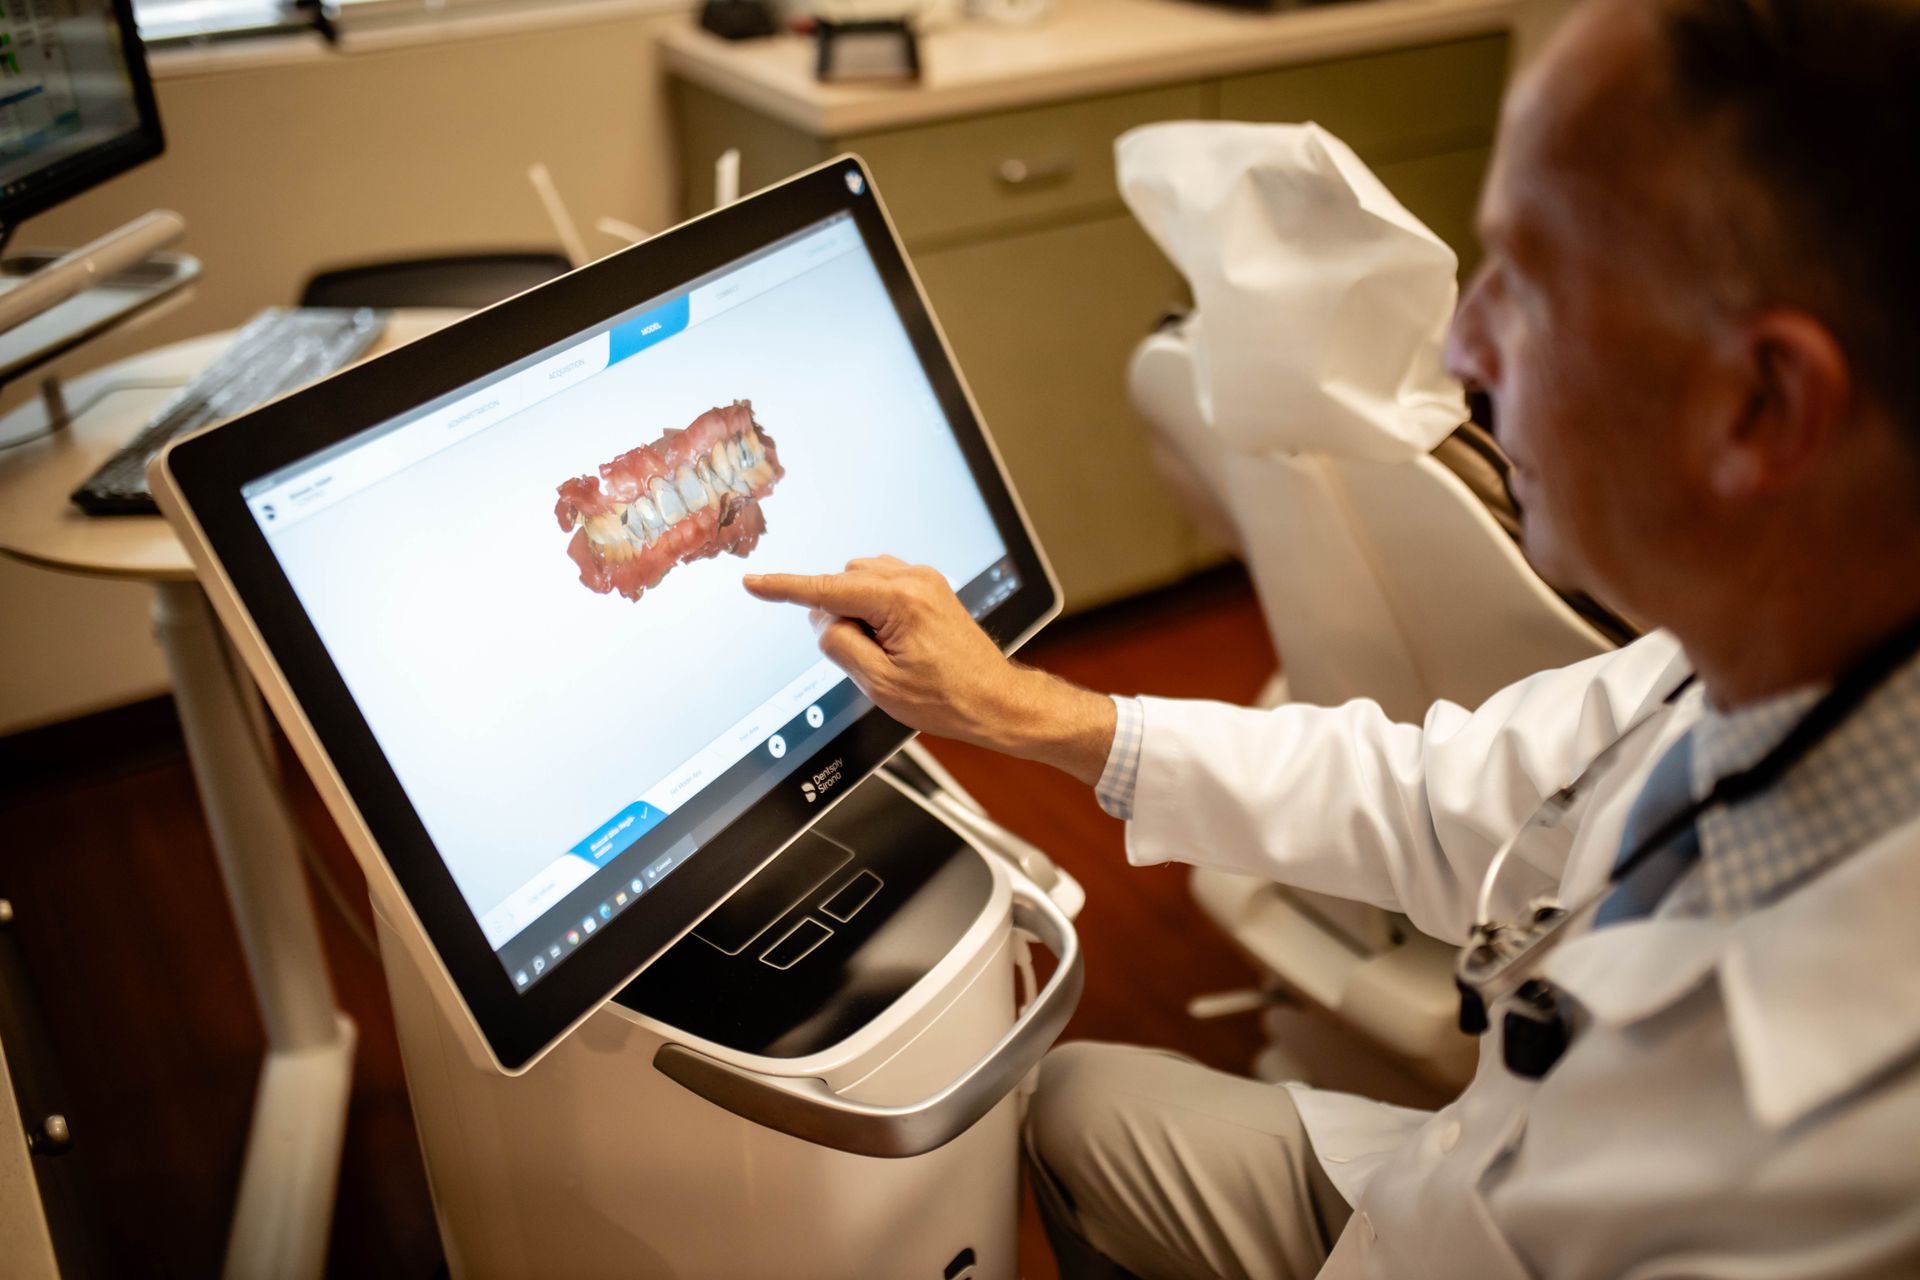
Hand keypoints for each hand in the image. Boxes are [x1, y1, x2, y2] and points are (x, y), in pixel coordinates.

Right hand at [743, 556, 1115, 784]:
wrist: (994, 700)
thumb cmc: (948, 698)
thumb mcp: (879, 682)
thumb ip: (840, 644)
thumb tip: (823, 621)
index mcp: (899, 600)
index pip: (826, 589)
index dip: (784, 588)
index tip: (755, 583)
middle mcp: (914, 580)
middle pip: (844, 582)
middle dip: (838, 614)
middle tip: (861, 656)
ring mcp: (926, 581)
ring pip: (863, 583)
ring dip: (858, 612)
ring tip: (885, 654)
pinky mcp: (931, 589)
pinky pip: (884, 587)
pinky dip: (875, 610)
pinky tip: (894, 643)